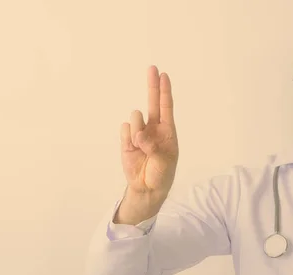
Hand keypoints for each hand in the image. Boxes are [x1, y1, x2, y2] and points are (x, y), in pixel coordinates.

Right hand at [120, 65, 178, 201]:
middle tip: (152, 68)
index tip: (164, 75)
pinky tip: (133, 149)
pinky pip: (125, 129)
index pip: (166, 107)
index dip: (164, 91)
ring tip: (142, 147)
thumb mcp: (164, 161)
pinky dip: (128, 138)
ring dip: (137, 131)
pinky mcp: (126, 139)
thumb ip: (153, 147)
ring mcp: (139, 132)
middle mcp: (153, 128)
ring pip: (135, 118)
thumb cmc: (162, 173)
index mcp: (167, 131)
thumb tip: (140, 136)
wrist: (146, 188)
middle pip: (152, 102)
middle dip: (152, 85)